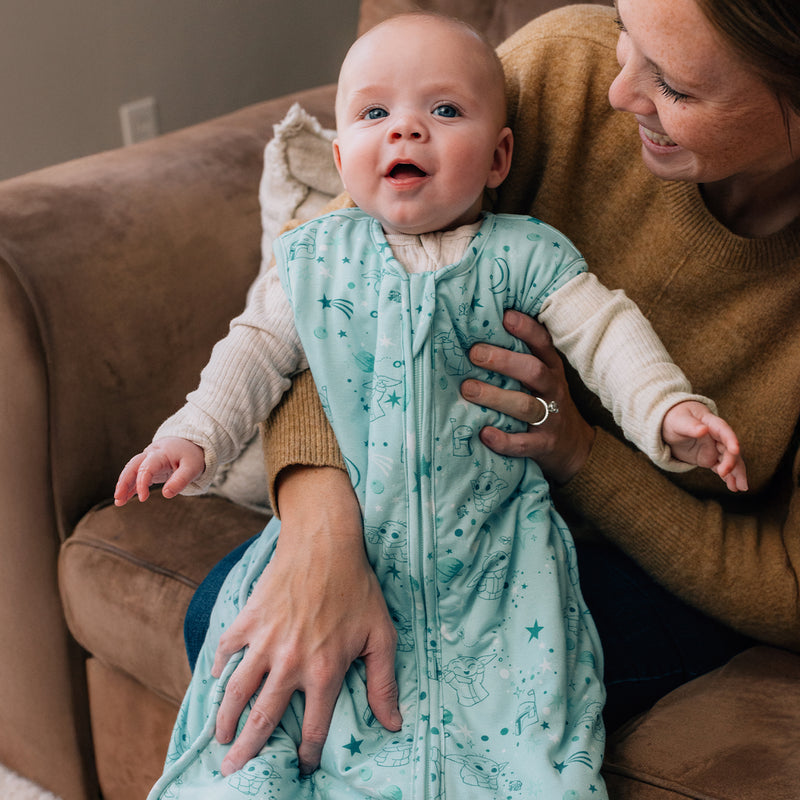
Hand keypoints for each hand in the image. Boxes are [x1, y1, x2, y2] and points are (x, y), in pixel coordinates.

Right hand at [114, 436, 204, 504]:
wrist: (191, 444)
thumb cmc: (191, 456)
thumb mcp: (192, 468)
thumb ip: (180, 480)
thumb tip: (166, 494)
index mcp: (161, 453)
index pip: (146, 467)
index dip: (142, 482)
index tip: (143, 498)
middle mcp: (151, 454)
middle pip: (132, 466)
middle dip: (124, 482)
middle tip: (118, 497)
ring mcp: (148, 460)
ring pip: (131, 471)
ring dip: (124, 485)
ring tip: (118, 502)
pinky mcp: (149, 467)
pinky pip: (136, 476)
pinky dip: (130, 487)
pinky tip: (124, 498)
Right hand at [212, 466, 400, 775]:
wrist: (325, 542)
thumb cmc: (357, 587)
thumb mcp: (381, 635)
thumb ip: (384, 683)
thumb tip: (394, 724)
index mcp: (324, 670)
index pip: (312, 729)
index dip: (308, 754)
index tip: (303, 767)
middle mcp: (289, 662)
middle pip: (262, 719)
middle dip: (247, 750)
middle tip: (233, 769)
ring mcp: (264, 641)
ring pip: (236, 692)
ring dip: (225, 719)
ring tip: (220, 737)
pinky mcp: (248, 619)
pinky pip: (226, 651)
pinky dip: (217, 667)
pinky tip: (216, 679)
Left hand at [460, 309, 594, 483]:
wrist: (573, 446)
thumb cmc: (546, 401)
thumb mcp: (542, 376)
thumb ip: (520, 357)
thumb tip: (480, 331)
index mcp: (551, 369)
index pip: (542, 344)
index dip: (526, 329)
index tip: (505, 316)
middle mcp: (553, 390)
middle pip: (533, 371)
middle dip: (504, 361)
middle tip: (474, 354)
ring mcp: (550, 419)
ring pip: (525, 406)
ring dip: (496, 397)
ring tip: (468, 389)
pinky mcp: (543, 445)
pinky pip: (524, 443)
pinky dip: (504, 440)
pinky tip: (484, 433)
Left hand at [662, 401, 747, 491]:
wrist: (671, 425)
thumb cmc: (675, 419)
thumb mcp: (678, 421)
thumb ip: (690, 426)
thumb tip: (703, 429)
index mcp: (710, 423)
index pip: (723, 430)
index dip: (731, 439)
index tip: (735, 450)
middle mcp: (717, 436)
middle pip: (729, 449)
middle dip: (733, 462)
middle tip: (725, 474)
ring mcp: (715, 448)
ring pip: (729, 461)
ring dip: (736, 473)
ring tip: (739, 487)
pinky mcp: (710, 458)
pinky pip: (722, 468)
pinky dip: (728, 477)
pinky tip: (733, 487)